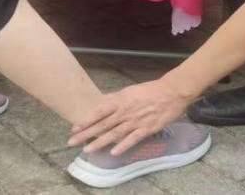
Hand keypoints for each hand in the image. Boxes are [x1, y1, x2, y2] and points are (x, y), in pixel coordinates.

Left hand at [67, 79, 192, 154]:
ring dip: (100, 142)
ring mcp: (136, 121)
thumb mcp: (129, 90)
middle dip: (86, 133)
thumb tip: (101, 101)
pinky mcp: (147, 129)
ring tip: (88, 149)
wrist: (172, 92)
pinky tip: (113, 153)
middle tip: (72, 142)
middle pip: (103, 124)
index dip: (86, 120)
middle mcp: (125, 111)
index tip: (74, 128)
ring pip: (114, 133)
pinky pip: (133, 139)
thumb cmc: (150, 90)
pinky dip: (123, 146)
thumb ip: (115, 98)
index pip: (99, 111)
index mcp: (120, 100)